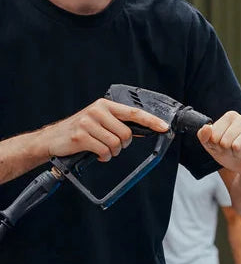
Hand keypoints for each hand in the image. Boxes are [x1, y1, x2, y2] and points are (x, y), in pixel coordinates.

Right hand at [36, 99, 168, 162]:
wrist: (53, 139)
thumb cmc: (80, 131)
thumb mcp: (100, 122)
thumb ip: (119, 124)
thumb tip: (144, 130)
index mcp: (104, 105)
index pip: (133, 112)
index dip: (151, 121)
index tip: (164, 127)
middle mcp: (97, 111)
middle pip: (126, 134)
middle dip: (122, 145)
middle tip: (110, 144)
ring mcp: (88, 123)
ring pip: (116, 144)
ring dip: (112, 152)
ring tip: (100, 148)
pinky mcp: (81, 136)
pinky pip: (105, 152)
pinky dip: (103, 157)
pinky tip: (95, 153)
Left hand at [197, 112, 240, 179]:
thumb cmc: (230, 155)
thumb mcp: (212, 147)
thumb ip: (204, 136)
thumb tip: (207, 128)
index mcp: (231, 117)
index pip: (215, 132)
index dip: (217, 145)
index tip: (224, 147)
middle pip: (226, 140)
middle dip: (228, 151)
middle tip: (235, 152)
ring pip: (238, 145)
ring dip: (239, 155)